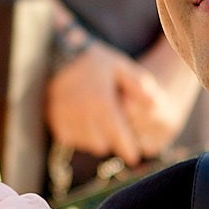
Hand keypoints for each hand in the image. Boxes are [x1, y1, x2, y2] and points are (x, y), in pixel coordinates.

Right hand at [45, 42, 186, 165]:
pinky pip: (69, 139)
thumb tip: (155, 105)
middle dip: (111, 141)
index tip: (134, 157)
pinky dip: (78, 136)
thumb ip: (138, 85)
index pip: (118, 137)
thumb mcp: (120, 65)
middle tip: (114, 132)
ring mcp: (65, 118)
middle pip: (102, 144)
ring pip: (86, 143)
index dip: (128, 150)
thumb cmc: (92, 59)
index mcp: (102, 102)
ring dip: (95, 139)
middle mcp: (82, 113)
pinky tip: (82, 123)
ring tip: (99, 125)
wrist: (55, 51)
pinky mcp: (53, 119)